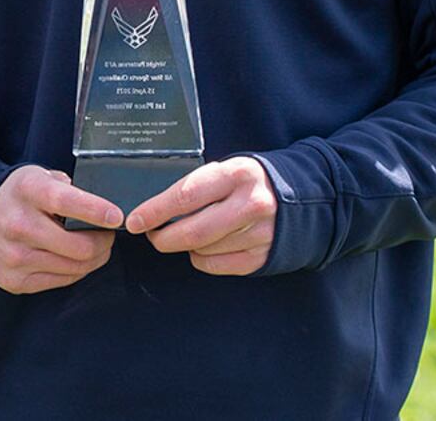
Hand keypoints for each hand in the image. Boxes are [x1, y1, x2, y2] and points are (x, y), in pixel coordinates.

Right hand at [0, 166, 121, 293]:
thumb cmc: (21, 196)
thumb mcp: (40, 177)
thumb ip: (70, 188)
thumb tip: (105, 209)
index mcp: (26, 190)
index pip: (65, 202)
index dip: (96, 211)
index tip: (117, 216)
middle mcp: (18, 224)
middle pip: (79, 246)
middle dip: (103, 242)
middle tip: (108, 234)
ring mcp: (15, 256)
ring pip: (76, 267)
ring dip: (94, 258)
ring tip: (94, 246)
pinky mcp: (14, 280)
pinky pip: (63, 280)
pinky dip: (77, 270)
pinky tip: (74, 257)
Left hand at [126, 157, 276, 275]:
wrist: (302, 197)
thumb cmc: (249, 181)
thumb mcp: (226, 169)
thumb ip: (196, 185)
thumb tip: (153, 209)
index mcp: (236, 175)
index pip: (185, 196)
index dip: (154, 212)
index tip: (134, 221)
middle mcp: (250, 205)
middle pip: (192, 232)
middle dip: (162, 238)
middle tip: (150, 234)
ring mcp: (258, 234)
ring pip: (201, 250)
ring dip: (184, 246)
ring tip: (185, 232)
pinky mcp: (261, 256)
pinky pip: (216, 265)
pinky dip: (201, 258)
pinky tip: (205, 245)